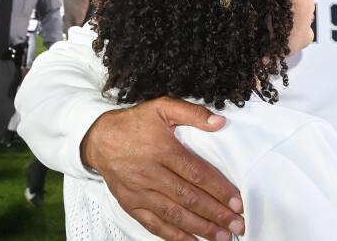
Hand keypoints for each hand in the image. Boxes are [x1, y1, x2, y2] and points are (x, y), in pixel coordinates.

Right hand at [81, 97, 243, 240]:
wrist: (99, 138)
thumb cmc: (134, 123)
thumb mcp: (162, 107)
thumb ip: (192, 112)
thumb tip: (220, 121)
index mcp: (163, 149)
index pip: (197, 174)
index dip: (219, 190)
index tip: (237, 203)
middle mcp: (152, 173)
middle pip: (189, 198)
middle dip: (216, 214)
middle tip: (237, 225)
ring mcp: (140, 191)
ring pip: (174, 214)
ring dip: (200, 227)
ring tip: (221, 236)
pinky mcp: (131, 204)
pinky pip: (154, 224)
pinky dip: (174, 236)